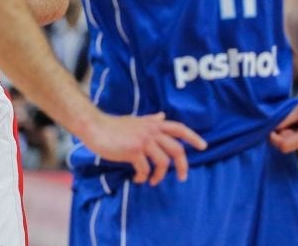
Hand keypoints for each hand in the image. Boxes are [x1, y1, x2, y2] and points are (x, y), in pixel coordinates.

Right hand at [79, 110, 206, 184]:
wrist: (94, 127)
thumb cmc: (112, 125)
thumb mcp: (135, 120)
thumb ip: (150, 120)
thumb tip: (162, 116)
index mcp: (152, 123)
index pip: (179, 129)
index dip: (192, 137)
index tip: (203, 146)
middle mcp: (151, 131)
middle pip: (176, 149)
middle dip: (183, 166)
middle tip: (182, 177)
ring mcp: (143, 141)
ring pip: (163, 162)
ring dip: (159, 175)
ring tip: (153, 181)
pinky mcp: (133, 151)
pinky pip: (145, 169)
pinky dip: (143, 177)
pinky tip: (138, 179)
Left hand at [270, 86, 297, 154]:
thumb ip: (285, 120)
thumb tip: (270, 127)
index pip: (283, 146)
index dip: (273, 138)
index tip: (270, 126)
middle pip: (286, 143)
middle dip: (282, 131)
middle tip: (290, 117)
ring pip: (291, 142)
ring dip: (289, 131)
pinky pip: (297, 142)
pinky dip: (295, 133)